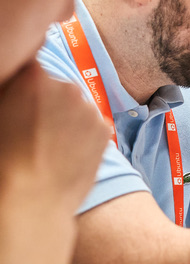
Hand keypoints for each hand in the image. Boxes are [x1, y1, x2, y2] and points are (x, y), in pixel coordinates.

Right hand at [0, 61, 109, 215]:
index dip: (22, 82)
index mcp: (33, 76)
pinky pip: (90, 123)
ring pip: (74, 105)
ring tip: (45, 143)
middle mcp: (66, 86)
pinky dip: (80, 133)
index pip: (29, 63)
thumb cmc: (2, 158)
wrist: (30, 200)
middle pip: (53, 84)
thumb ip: (8, 90)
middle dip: (43, 98)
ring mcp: (89, 107)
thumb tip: (14, 78)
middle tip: (29, 126)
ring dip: (63, 115)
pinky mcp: (105, 128)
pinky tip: (63, 152)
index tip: (16, 97)